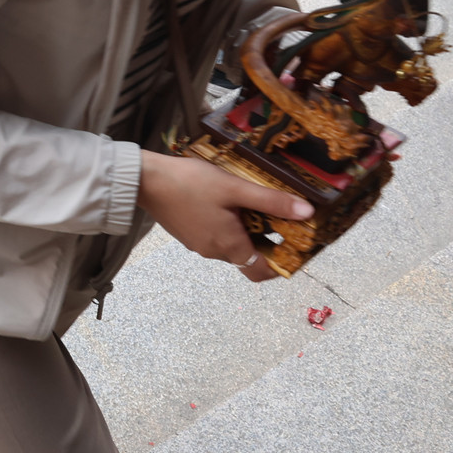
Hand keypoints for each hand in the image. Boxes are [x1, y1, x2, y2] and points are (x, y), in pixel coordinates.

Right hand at [135, 151, 311, 282]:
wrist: (145, 180)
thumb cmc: (190, 184)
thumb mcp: (235, 189)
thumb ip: (272, 202)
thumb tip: (307, 213)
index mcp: (229, 246)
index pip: (262, 272)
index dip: (282, 263)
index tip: (295, 245)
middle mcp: (213, 252)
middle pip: (248, 258)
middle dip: (266, 242)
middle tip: (279, 217)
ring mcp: (198, 244)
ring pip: (231, 246)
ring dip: (246, 232)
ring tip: (254, 205)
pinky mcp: (187, 233)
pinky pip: (215, 236)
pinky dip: (228, 227)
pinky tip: (227, 203)